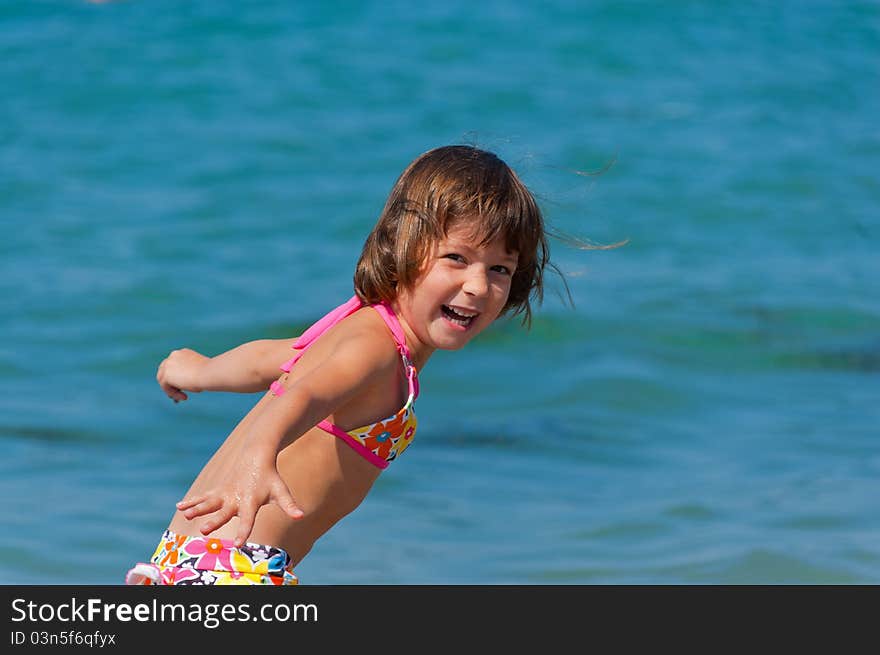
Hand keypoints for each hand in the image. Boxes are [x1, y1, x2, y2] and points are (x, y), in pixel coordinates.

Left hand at [157, 348, 207, 401]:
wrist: (209, 373)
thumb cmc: (210, 373)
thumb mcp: (200, 372)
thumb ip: (190, 374)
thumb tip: (186, 383)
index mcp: (183, 353)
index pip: (173, 364)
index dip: (175, 376)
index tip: (181, 386)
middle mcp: (173, 355)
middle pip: (164, 370)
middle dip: (169, 383)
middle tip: (177, 393)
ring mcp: (168, 364)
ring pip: (163, 380)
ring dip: (172, 390)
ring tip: (183, 397)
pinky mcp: (166, 374)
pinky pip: (166, 387)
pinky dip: (174, 394)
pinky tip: (185, 397)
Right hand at [175, 447, 304, 546]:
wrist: (257, 456)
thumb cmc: (270, 478)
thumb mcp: (281, 491)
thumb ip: (289, 504)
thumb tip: (301, 515)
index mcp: (251, 502)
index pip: (248, 520)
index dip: (243, 532)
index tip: (237, 545)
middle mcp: (236, 498)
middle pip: (224, 512)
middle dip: (214, 521)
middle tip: (204, 531)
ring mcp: (225, 493)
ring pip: (209, 502)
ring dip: (196, 509)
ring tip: (184, 516)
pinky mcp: (218, 489)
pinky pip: (203, 496)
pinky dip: (191, 501)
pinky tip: (179, 507)